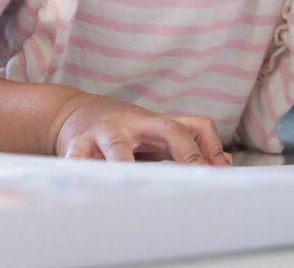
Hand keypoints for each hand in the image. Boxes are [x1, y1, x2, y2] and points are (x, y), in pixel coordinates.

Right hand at [52, 94, 232, 165]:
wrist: (69, 111)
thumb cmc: (120, 127)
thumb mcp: (152, 129)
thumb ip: (187, 141)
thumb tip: (225, 163)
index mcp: (155, 123)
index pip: (193, 126)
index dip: (211, 148)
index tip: (221, 173)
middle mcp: (134, 124)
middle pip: (169, 130)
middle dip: (187, 152)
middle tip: (200, 176)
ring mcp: (106, 132)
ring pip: (119, 147)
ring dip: (127, 163)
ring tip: (133, 179)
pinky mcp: (78, 143)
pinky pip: (78, 156)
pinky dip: (80, 167)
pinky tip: (85, 182)